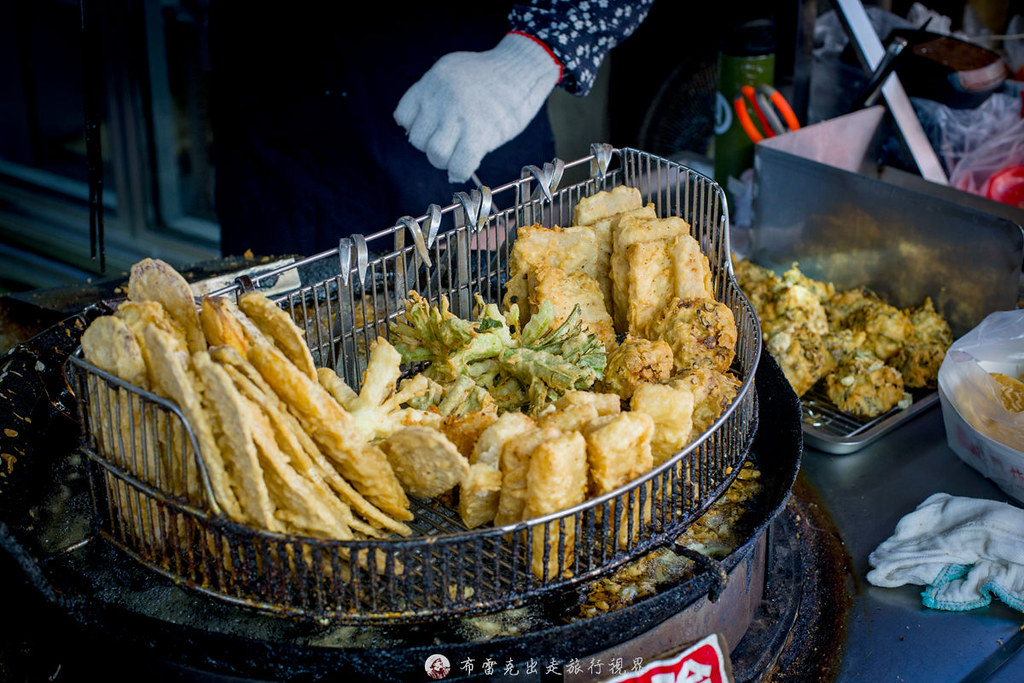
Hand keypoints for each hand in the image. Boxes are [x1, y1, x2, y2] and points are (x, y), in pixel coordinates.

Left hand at [394, 33, 560, 183]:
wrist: (522, 68)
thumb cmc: (489, 73)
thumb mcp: (452, 70)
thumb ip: (433, 93)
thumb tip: (418, 126)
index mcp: (431, 82)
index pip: (403, 117)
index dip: (417, 128)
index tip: (433, 129)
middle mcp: (441, 99)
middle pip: (418, 140)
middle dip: (431, 146)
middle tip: (450, 143)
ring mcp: (460, 117)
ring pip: (435, 155)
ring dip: (445, 161)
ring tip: (458, 154)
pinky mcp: (480, 134)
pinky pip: (459, 165)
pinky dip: (460, 172)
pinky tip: (465, 167)